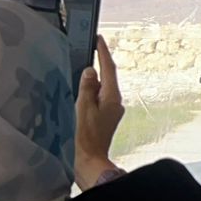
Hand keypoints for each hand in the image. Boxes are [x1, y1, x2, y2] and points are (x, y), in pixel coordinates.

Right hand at [74, 35, 125, 189]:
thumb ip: (87, 89)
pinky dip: (92, 93)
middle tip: (91, 50)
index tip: (100, 39)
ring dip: (95, 80)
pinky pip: (99, 100)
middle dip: (100, 64)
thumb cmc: (86, 138)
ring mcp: (112, 112)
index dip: (104, 53)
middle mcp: (116, 103)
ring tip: (84, 71)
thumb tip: (91, 71)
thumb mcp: (83, 109)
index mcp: (113, 97)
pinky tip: (83, 95)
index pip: (109, 69)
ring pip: (103, 89)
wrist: (90, 162)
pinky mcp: (106, 119)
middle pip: (108, 78)